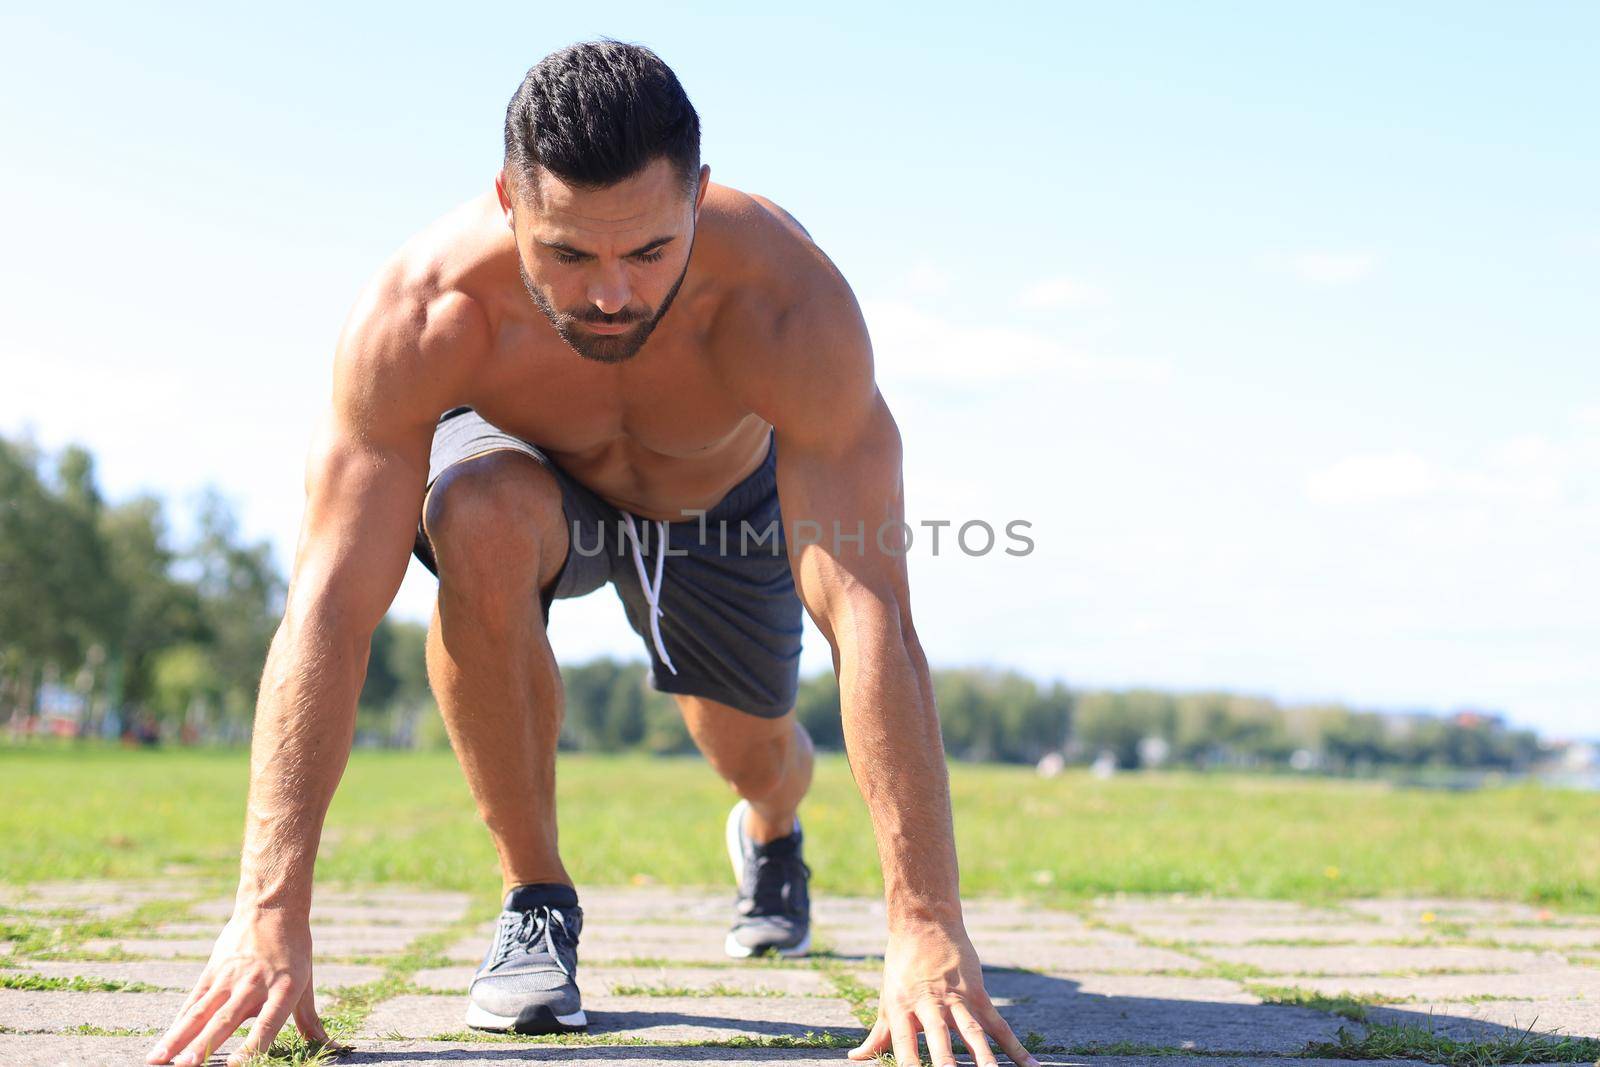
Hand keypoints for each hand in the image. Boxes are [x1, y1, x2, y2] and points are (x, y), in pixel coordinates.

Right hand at [146, 908, 327, 1065]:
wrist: (272, 908)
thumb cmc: (293, 952)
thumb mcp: (306, 984)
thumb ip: (309, 1021)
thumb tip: (332, 1048)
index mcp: (284, 990)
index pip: (267, 1024)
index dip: (252, 1046)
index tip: (235, 1066)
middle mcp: (255, 985)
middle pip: (225, 1020)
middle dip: (202, 1047)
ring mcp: (230, 978)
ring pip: (200, 1012)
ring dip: (178, 1038)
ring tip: (159, 1060)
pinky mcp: (212, 971)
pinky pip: (193, 1001)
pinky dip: (178, 1022)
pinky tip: (166, 1041)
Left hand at [847, 918, 1039, 1066]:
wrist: (925, 921)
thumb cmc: (902, 965)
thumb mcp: (888, 999)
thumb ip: (878, 1035)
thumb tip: (856, 1058)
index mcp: (902, 1008)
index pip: (903, 1045)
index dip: (909, 1066)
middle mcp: (930, 1005)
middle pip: (940, 1041)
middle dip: (947, 1066)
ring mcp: (956, 999)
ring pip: (973, 1034)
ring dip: (984, 1060)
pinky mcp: (977, 994)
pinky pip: (998, 1025)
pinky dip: (1015, 1048)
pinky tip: (1029, 1066)